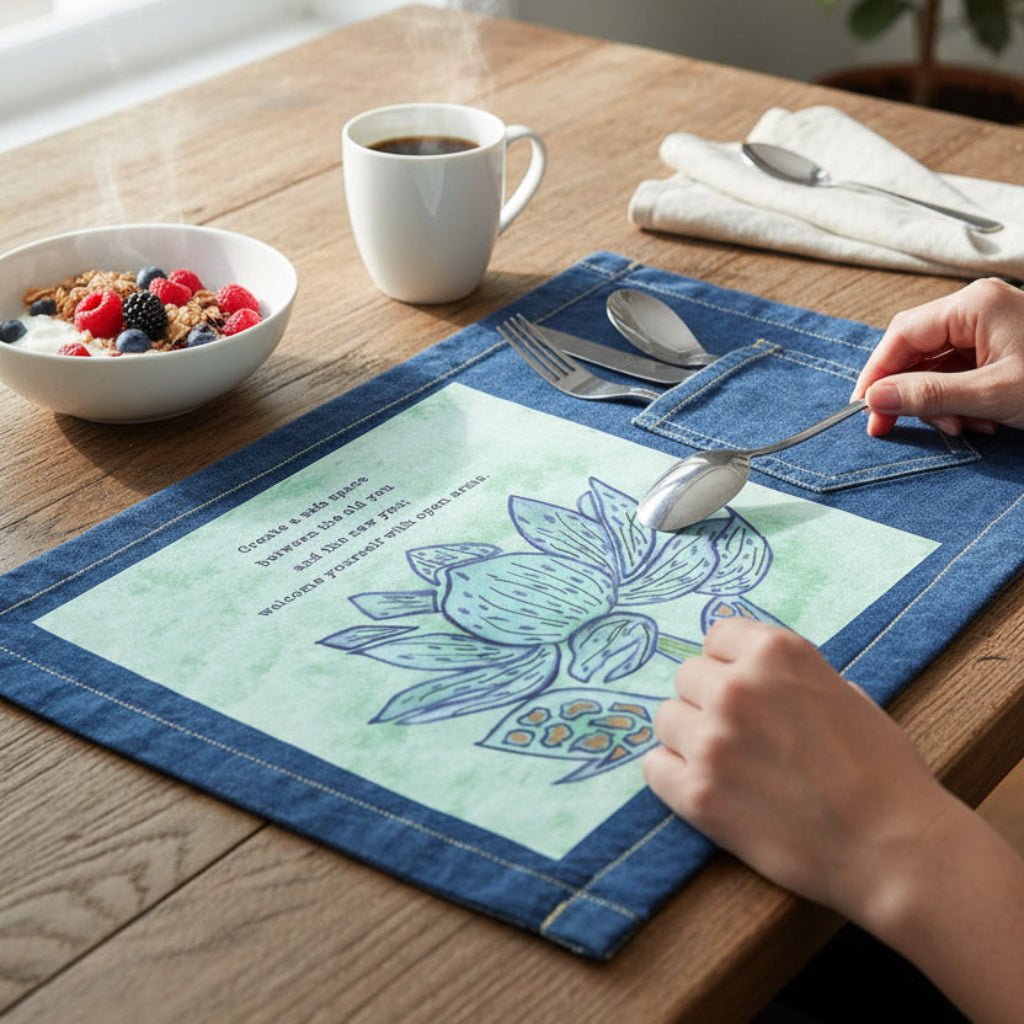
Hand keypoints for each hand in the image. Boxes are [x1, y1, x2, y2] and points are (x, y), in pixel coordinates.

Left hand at [643, 619, 952, 920]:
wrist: (893, 848)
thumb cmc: (882, 771)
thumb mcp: (843, 692)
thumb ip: (788, 677)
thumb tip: (751, 673)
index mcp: (775, 653)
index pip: (717, 636)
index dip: (730, 663)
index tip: (744, 688)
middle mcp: (736, 687)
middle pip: (687, 677)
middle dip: (708, 701)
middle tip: (740, 735)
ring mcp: (711, 740)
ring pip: (667, 720)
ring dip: (689, 737)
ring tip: (727, 765)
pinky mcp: (696, 793)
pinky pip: (655, 767)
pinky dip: (674, 777)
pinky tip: (707, 789)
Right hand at [851, 277, 1023, 436]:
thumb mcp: (992, 393)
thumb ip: (931, 394)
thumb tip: (875, 398)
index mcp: (975, 305)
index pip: (903, 334)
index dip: (877, 373)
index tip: (863, 409)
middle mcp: (977, 308)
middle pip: (916, 350)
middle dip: (910, 393)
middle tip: (892, 427)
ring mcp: (988, 327)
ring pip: (936, 366)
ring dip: (938, 402)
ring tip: (960, 428)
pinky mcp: (997, 347)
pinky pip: (959, 372)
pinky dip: (958, 400)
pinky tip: (976, 419)